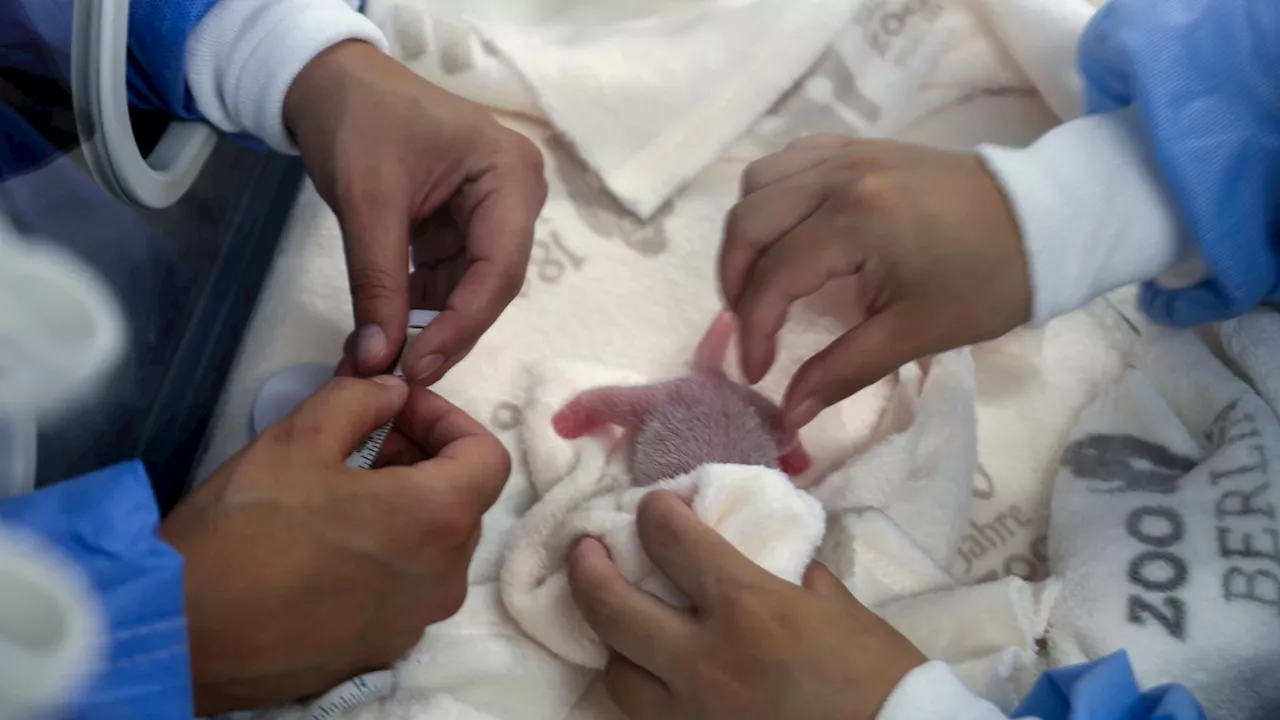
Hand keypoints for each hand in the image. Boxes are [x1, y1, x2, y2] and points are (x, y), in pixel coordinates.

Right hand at [161, 376, 508, 713]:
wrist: (181, 634)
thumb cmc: (244, 530)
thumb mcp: (299, 438)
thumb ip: (360, 400)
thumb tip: (392, 394)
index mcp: (437, 519)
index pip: (486, 456)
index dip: (447, 420)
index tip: (396, 410)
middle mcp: (445, 577)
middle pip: (462, 500)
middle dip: (422, 459)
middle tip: (362, 440)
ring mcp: (416, 619)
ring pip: (434, 545)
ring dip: (403, 506)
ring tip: (338, 489)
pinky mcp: (383, 648)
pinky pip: (404, 586)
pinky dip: (385, 553)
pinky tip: (326, 543)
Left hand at [283, 41, 546, 381]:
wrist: (330, 80)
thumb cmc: (356, 119)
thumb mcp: (366, 201)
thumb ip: (377, 283)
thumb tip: (377, 361)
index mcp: (509, 176)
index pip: (499, 269)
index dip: (461, 325)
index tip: (418, 367)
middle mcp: (514, 197)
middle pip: (489, 285)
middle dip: (444, 332)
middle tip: (400, 378)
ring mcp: (490, 213)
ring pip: (467, 290)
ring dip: (426, 327)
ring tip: (382, 365)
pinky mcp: (462, 226)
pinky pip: (447, 278)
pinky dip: (414, 308)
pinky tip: (383, 337)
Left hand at [568, 491, 925, 719]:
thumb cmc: (878, 673)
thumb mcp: (838, 605)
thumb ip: (787, 575)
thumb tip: (760, 554)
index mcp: (748, 607)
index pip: (672, 542)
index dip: (655, 514)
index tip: (655, 507)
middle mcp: (705, 660)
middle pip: (612, 607)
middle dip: (588, 568)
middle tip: (586, 549)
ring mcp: (693, 713)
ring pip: (616, 674)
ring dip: (611, 640)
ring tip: (618, 621)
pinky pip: (647, 718)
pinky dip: (643, 691)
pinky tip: (650, 674)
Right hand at [720, 135, 1029, 427]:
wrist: (1046, 221)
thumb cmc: (987, 282)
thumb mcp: (916, 333)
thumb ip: (843, 369)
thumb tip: (789, 414)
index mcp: (857, 220)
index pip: (775, 276)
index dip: (754, 330)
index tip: (759, 374)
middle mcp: (840, 175)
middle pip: (749, 222)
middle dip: (735, 282)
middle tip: (751, 328)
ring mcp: (847, 152)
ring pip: (759, 183)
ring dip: (749, 235)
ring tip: (764, 280)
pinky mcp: (858, 146)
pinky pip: (790, 161)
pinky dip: (774, 197)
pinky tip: (790, 233)